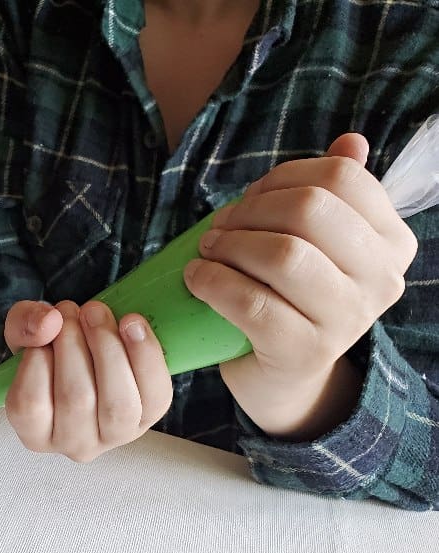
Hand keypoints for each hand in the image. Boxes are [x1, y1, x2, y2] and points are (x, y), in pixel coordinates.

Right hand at [2, 299, 172, 461]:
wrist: (93, 352)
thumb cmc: (55, 354)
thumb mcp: (27, 335)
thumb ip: (24, 324)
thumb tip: (49, 322)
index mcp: (35, 433)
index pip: (29, 405)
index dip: (38, 358)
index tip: (45, 327)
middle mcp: (74, 444)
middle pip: (76, 399)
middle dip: (72, 342)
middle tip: (69, 312)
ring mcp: (115, 436)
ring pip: (117, 403)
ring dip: (107, 347)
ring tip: (95, 314)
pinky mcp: (150, 418)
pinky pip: (153, 394)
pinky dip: (144, 354)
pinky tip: (131, 324)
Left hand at [184, 133, 417, 439]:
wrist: (284, 374)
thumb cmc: (294, 297)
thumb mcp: (319, 245)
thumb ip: (333, 195)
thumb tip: (351, 141)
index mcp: (391, 241)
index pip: (341, 176)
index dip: (283, 176)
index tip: (252, 197)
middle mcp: (381, 279)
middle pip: (310, 209)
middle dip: (250, 209)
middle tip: (219, 227)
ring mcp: (348, 319)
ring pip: (283, 254)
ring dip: (229, 244)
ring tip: (207, 251)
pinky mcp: (304, 351)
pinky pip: (252, 303)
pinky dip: (213, 282)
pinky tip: (196, 277)